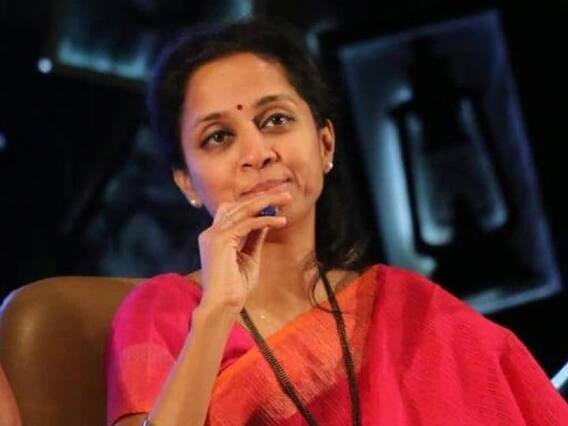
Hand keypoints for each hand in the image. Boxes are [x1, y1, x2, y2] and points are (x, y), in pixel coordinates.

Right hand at [197, 191, 290, 313]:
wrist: (223, 305)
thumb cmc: (235, 287)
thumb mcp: (249, 257)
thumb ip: (254, 238)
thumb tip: (264, 222)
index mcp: (215, 237)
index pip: (235, 211)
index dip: (254, 203)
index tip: (275, 200)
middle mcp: (211, 233)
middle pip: (238, 205)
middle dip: (262, 197)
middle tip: (284, 193)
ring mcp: (213, 235)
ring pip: (242, 209)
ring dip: (266, 202)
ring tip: (286, 200)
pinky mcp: (220, 240)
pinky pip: (247, 223)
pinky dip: (265, 220)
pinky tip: (280, 221)